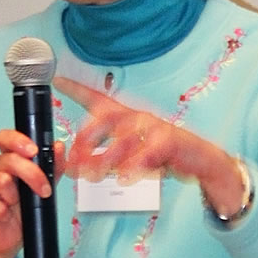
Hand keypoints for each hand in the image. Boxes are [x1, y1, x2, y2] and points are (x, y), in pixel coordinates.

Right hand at [0, 130, 64, 257]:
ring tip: (18, 203)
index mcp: (11, 158)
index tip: (33, 150)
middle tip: (43, 188)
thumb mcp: (46, 184)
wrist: (12, 235)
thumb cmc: (27, 206)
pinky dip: (2, 210)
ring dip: (14, 195)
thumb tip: (58, 146)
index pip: (7, 138)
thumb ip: (53, 165)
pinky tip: (5, 214)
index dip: (17, 141)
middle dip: (30, 173)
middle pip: (8, 160)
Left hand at [54, 77, 244, 214]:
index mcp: (127, 116)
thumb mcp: (131, 151)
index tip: (58, 81)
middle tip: (73, 160)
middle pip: (105, 119)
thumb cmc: (161, 154)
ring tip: (92, 174)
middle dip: (85, 138)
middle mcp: (138, 116)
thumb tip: (76, 166)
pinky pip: (148, 152)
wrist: (199, 158)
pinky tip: (124, 176)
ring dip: (104, 158)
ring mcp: (154, 127)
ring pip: (123, 140)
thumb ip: (105, 155)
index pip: (99, 99)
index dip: (78, 89)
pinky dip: (134, 165)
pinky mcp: (169, 141)